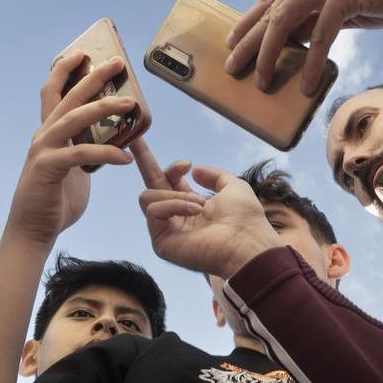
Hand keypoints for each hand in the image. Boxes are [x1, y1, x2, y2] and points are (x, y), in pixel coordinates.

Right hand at [3, 52, 134, 248]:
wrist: (33, 230)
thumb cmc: (55, 201)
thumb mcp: (77, 170)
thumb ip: (87, 153)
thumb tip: (111, 144)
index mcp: (49, 133)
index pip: (54, 92)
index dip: (66, 70)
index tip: (84, 53)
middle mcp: (43, 136)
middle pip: (68, 97)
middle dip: (92, 77)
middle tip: (117, 62)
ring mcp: (43, 150)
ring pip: (74, 118)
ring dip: (103, 107)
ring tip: (129, 101)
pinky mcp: (48, 169)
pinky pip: (81, 154)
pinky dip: (105, 153)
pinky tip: (126, 158)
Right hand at [133, 145, 283, 278]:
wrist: (247, 243)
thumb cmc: (245, 219)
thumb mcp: (232, 186)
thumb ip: (214, 176)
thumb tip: (194, 170)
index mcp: (191, 205)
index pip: (169, 182)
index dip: (173, 168)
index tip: (187, 164)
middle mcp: (176, 217)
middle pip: (150, 185)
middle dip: (144, 161)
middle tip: (136, 140)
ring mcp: (167, 230)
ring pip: (148, 197)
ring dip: (175, 195)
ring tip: (200, 205)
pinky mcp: (161, 242)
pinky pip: (154, 211)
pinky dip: (174, 205)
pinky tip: (194, 211)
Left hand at [224, 0, 382, 95]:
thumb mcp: (347, 3)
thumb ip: (320, 16)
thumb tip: (294, 41)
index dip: (248, 21)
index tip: (231, 42)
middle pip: (271, 9)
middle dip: (249, 42)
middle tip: (232, 67)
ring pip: (286, 19)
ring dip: (270, 53)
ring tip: (262, 81)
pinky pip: (321, 33)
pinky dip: (312, 61)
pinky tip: (306, 83)